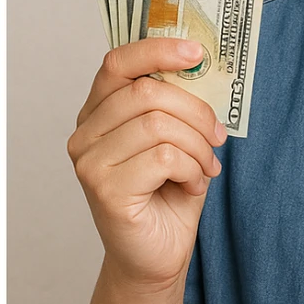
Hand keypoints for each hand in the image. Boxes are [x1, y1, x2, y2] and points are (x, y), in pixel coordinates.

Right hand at [67, 38, 226, 289]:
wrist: (158, 253)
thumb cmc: (169, 190)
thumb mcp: (179, 136)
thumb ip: (179, 102)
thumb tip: (202, 64)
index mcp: (100, 111)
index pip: (118, 62)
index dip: (158, 50)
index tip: (197, 52)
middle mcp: (85, 133)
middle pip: (148, 93)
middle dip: (197, 113)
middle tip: (218, 137)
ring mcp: (90, 162)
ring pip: (160, 125)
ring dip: (199, 146)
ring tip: (206, 166)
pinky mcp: (105, 189)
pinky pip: (164, 157)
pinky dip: (193, 169)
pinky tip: (193, 185)